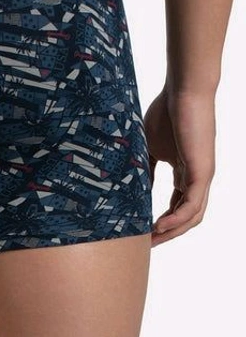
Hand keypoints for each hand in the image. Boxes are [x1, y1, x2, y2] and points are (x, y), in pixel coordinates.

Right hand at [144, 86, 215, 245]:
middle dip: (167, 233)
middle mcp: (197, 178)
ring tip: (152, 240)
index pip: (176, 205)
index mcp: (185, 172)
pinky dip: (177, 219)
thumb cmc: (167, 113)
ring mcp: (202, 176)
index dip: (161, 221)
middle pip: (186, 217)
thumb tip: (135, 189)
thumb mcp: (149, 147)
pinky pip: (192, 205)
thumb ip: (145, 169)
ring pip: (192, 216)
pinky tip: (160, 226)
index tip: (141, 231)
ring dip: (172, 232)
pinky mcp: (202, 172)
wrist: (183, 92)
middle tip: (146, 244)